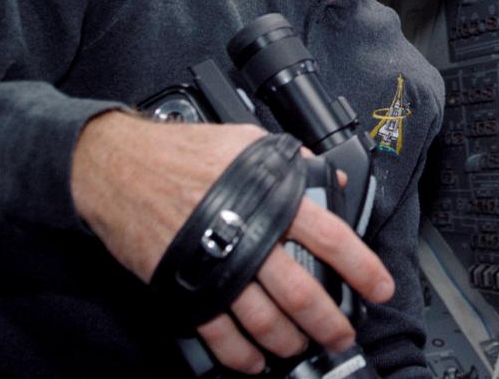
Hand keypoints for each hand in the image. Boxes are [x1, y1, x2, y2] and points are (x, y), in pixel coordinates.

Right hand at [71, 111, 394, 373]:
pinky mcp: (185, 287)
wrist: (117, 166)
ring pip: (264, 319)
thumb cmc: (182, 151)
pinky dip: (240, 355)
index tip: (380, 286)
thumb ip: (293, 161)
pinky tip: (254, 362)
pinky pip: (218, 332)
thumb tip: (332, 181)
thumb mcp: (247, 141)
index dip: (362, 267)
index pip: (331, 237)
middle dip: (329, 319)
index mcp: (271, 197)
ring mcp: (216, 266)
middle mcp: (248, 234)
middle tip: (344, 332)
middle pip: (302, 291)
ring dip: (289, 340)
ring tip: (302, 346)